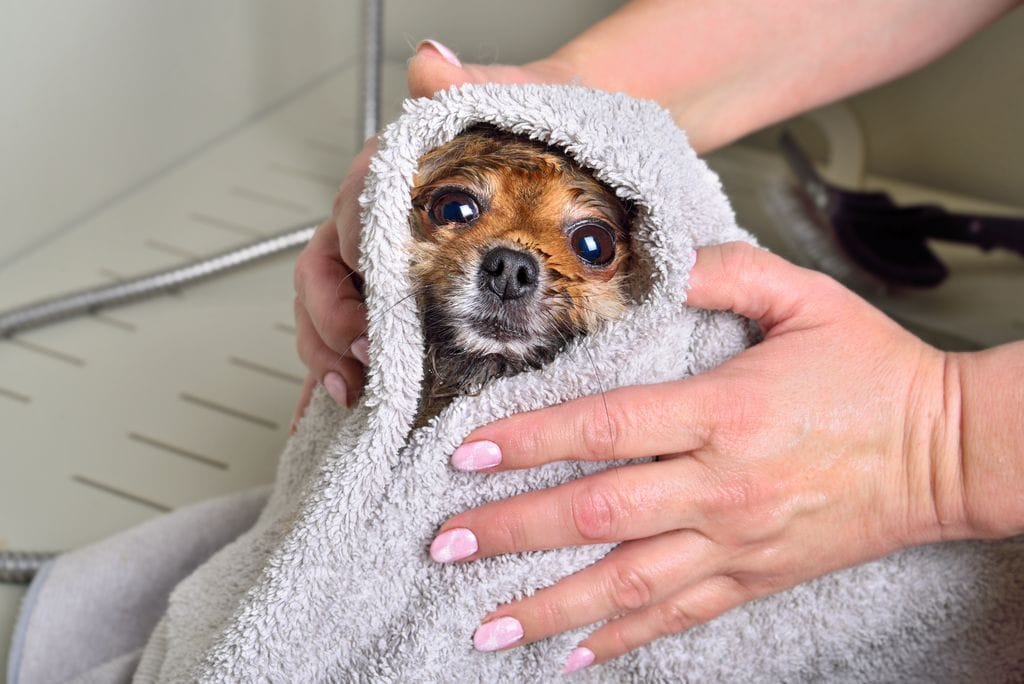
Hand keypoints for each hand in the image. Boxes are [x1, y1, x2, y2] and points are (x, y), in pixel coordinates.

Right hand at [291, 41, 574, 427]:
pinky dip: (348, 372)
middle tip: (366, 354)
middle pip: (327, 269)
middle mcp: (388, 221)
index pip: (353, 208)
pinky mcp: (410, 305)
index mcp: (400, 173)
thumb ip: (479, 83)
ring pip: (334, 310)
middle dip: (333, 319)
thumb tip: (430, 64)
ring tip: (354, 390)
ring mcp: (394, 267)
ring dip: (332, 353)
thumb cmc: (552, 132)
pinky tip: (347, 402)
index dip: (351, 247)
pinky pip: (365, 340)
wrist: (591, 163)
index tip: (368, 283)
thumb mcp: (527, 98)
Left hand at [431, 242, 962, 671]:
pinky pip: (678, 616)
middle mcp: (721, 486)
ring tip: (484, 623)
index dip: (529, 440)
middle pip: (596, 515)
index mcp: (724, 412)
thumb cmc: (873, 370)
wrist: (948, 450)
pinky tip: (572, 654)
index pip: (605, 429)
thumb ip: (727, 273)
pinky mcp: (755, 577)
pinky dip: (621, 639)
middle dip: (513, 532)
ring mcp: (736, 542)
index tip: (467, 454)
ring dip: (550, 606)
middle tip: (445, 543)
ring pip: (627, 584)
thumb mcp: (806, 297)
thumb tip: (658, 262)